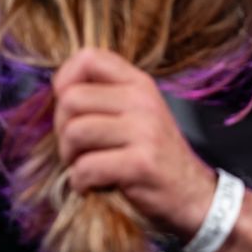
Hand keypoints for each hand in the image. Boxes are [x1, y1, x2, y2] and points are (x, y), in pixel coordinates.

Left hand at [52, 48, 216, 240]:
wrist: (192, 193)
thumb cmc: (154, 154)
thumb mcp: (137, 113)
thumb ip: (105, 96)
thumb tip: (59, 91)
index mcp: (139, 84)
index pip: (89, 58)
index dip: (65, 79)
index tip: (69, 107)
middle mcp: (143, 101)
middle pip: (71, 99)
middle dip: (63, 129)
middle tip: (80, 149)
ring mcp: (144, 131)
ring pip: (74, 132)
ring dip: (71, 157)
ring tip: (88, 166)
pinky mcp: (140, 163)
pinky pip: (86, 167)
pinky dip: (81, 182)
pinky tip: (95, 185)